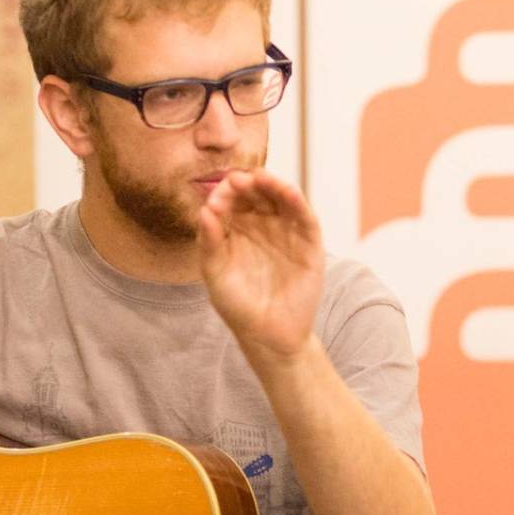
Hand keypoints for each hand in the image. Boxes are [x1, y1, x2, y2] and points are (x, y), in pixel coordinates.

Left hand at [197, 168, 323, 361]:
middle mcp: (263, 225)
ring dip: (273, 185)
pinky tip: (287, 191)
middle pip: (257, 194)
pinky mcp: (309, 243)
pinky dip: (297, 201)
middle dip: (247, 184)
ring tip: (261, 178)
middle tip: (237, 180)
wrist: (268, 336)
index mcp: (237, 229)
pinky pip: (304, 217)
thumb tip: (204, 210)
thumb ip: (209, 243)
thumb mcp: (216, 274)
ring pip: (281, 199)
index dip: (225, 193)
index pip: (232, 201)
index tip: (217, 193)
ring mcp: (287, 232)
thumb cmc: (238, 306)